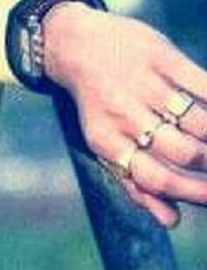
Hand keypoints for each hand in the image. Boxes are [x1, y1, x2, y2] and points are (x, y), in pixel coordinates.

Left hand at [44, 2, 206, 227]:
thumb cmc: (100, 107)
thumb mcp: (105, 146)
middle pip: (184, 152)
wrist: (77, 47)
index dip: (193, 193)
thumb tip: (171, 221)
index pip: (156, 179)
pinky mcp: (162, 57)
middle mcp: (125, 116)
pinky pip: (205, 85)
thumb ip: (135, 184)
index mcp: (108, 144)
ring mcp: (145, 86)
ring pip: (200, 122)